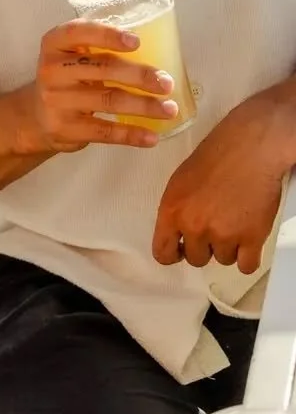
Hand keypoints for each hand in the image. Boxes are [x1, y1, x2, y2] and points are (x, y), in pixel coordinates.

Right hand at [30, 21, 178, 152]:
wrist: (35, 117)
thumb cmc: (66, 78)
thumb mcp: (71, 56)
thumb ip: (98, 50)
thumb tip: (156, 49)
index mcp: (54, 44)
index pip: (78, 32)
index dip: (107, 35)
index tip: (137, 42)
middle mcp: (52, 69)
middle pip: (102, 68)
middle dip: (140, 76)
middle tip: (167, 82)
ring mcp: (57, 100)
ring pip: (108, 100)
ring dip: (144, 106)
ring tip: (170, 109)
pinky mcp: (65, 128)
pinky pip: (104, 131)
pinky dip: (131, 134)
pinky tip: (152, 136)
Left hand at [153, 92, 290, 272]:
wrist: (249, 148)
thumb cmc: (216, 156)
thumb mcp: (179, 181)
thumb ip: (175, 210)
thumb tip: (176, 232)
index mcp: (171, 210)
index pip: (162, 252)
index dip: (172, 254)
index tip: (180, 250)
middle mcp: (194, 226)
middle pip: (195, 258)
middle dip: (204, 246)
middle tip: (214, 226)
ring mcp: (223, 234)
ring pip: (222, 260)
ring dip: (228, 247)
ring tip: (233, 221)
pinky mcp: (251, 238)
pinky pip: (245, 266)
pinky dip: (246, 256)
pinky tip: (246, 239)